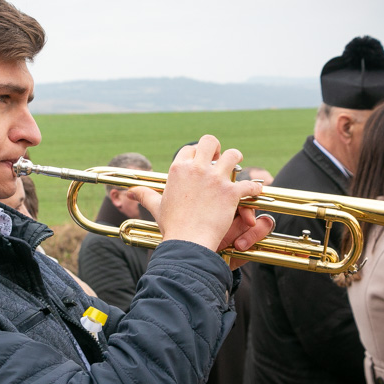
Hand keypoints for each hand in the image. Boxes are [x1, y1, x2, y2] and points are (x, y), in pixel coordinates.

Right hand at [127, 135, 272, 264]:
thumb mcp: (156, 206)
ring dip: (237, 159)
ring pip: (233, 155)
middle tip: (220, 159)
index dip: (196, 155)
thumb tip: (129, 192)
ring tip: (238, 166)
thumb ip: (144, 195)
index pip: (189, 150)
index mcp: (179, 170)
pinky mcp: (231, 193)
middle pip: (210, 141)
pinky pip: (249, 184)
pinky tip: (253, 193)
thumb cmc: (171, 225)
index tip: (200, 163)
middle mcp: (197, 170)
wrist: (187, 242)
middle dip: (217, 148)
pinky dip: (254, 189)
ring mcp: (215, 180)